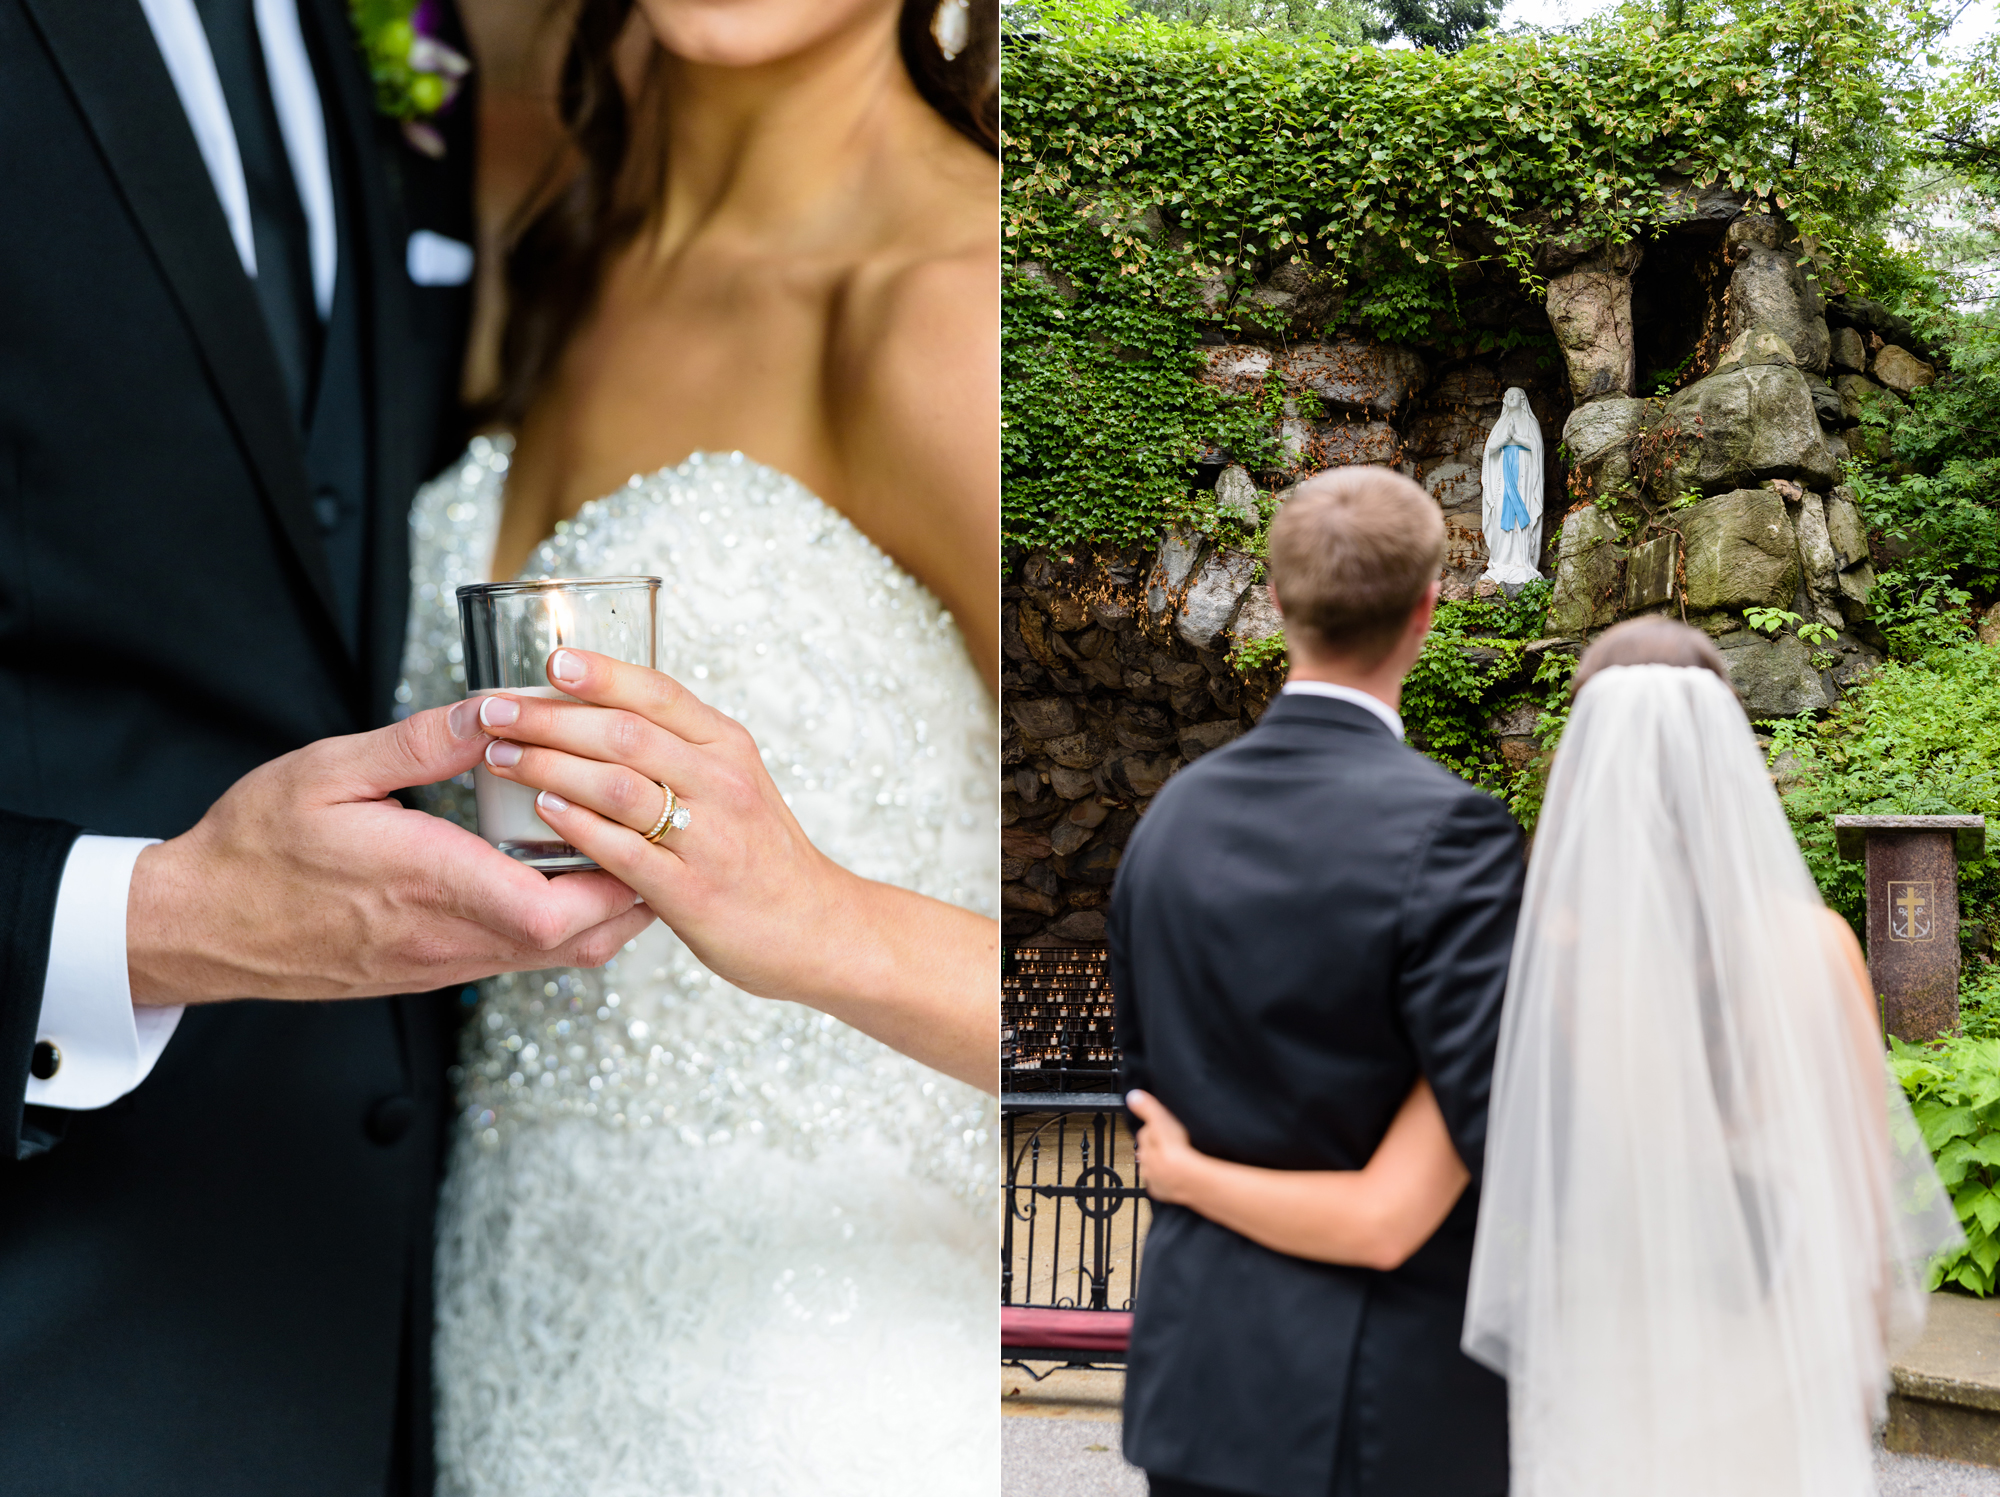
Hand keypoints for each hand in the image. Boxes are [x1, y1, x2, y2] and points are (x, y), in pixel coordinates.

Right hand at [127, 699, 656, 1003]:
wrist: (199, 925)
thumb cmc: (255, 846)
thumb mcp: (328, 771)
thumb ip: (419, 743)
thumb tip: (494, 708)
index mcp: (426, 885)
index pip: (545, 910)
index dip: (607, 874)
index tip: (630, 821)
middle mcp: (446, 937)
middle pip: (575, 943)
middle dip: (630, 893)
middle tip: (651, 829)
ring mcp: (444, 962)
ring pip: (557, 958)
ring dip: (606, 911)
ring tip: (626, 846)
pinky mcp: (436, 970)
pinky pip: (524, 958)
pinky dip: (567, 924)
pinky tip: (570, 874)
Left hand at [473, 648, 997, 1090]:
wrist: (817, 928)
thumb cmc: (761, 853)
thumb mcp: (735, 780)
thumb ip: (679, 747)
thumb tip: (601, 709)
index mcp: (728, 747)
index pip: (660, 694)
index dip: (603, 673)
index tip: (551, 659)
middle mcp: (723, 783)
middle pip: (626, 734)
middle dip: (551, 717)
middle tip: (494, 709)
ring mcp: (709, 838)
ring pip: (620, 786)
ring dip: (550, 766)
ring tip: (501, 755)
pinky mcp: (692, 893)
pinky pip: (625, 852)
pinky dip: (579, 826)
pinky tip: (542, 811)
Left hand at [1126, 1089, 1203, 1205]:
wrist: (1190, 1177)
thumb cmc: (1179, 1147)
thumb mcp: (1163, 1120)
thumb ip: (1148, 1108)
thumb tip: (1133, 1097)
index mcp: (1145, 1145)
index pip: (1146, 1133)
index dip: (1157, 1127)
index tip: (1166, 1125)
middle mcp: (1145, 1164)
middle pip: (1148, 1151)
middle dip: (1157, 1146)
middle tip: (1173, 1142)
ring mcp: (1153, 1180)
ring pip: (1153, 1168)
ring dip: (1161, 1163)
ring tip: (1178, 1159)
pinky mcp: (1161, 1193)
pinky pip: (1161, 1184)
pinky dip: (1166, 1179)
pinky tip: (1178, 1174)